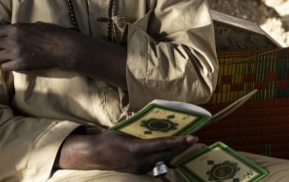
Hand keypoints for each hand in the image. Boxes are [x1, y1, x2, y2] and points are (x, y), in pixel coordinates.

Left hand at [0, 22, 85, 72]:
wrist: (64, 48)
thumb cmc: (55, 34)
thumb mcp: (37, 25)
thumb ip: (23, 28)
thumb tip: (15, 31)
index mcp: (17, 28)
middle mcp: (13, 40)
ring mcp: (16, 53)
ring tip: (2, 59)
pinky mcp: (20, 65)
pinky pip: (4, 67)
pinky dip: (6, 67)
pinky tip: (11, 65)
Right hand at [57, 131, 197, 172]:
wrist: (94, 156)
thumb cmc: (108, 139)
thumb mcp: (123, 129)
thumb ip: (139, 127)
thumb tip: (154, 117)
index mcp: (136, 149)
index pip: (162, 145)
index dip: (178, 142)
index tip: (191, 137)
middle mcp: (139, 161)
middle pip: (166, 155)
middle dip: (182, 147)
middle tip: (194, 139)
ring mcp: (139, 168)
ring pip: (163, 160)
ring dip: (175, 152)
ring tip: (186, 143)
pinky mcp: (138, 171)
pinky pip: (156, 163)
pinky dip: (166, 157)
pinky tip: (172, 151)